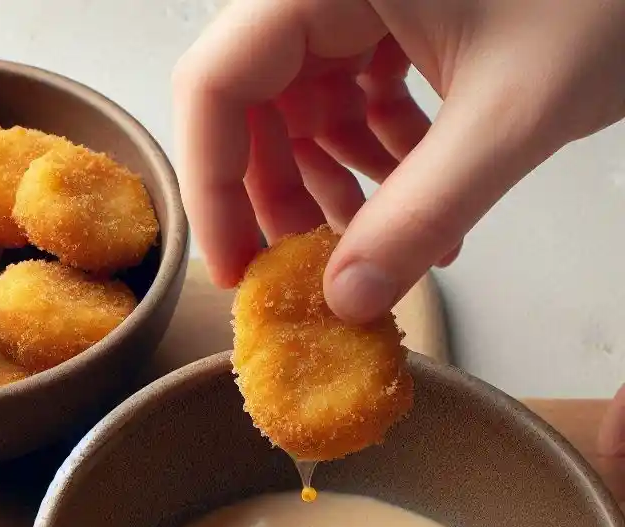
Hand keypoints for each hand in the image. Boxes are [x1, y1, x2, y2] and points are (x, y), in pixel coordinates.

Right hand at [172, 0, 624, 321]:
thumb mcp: (511, 113)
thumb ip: (422, 215)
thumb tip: (345, 301)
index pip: (216, 82)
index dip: (212, 185)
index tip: (239, 267)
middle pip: (251, 101)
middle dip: (278, 194)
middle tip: (308, 268)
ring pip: (303, 106)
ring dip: (333, 184)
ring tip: (380, 243)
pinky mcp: (398, 11)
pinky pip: (354, 94)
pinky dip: (378, 155)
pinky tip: (421, 195)